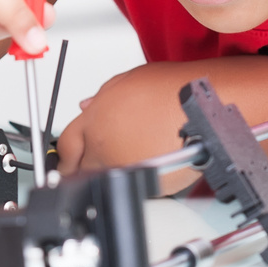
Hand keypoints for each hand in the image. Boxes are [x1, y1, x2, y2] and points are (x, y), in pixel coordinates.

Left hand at [55, 63, 198, 192]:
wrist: (204, 108)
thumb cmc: (172, 90)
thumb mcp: (126, 82)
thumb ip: (100, 99)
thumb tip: (87, 108)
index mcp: (95, 121)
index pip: (66, 146)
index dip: (63, 155)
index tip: (64, 161)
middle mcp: (106, 148)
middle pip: (79, 169)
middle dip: (81, 168)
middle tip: (88, 164)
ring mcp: (127, 168)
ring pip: (105, 179)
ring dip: (108, 172)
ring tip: (126, 158)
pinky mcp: (148, 184)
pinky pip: (133, 184)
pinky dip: (134, 177)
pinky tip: (145, 161)